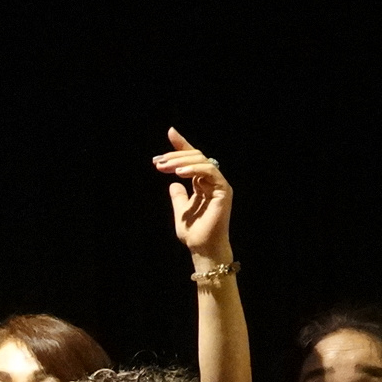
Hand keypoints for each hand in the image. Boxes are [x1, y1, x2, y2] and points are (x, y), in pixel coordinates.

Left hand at [154, 128, 233, 261]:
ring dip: (180, 162)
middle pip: (196, 157)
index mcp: (204, 183)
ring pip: (201, 161)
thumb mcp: (180, 210)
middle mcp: (213, 181)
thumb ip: (178, 196)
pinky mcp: (223, 190)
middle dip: (175, 156)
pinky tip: (178, 173)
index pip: (193, 159)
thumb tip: (172, 184)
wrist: (202, 248)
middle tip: (157, 162)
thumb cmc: (194, 233)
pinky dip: (194, 169)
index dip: (182, 145)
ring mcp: (219, 184)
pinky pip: (209, 171)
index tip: (170, 132)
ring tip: (164, 167)